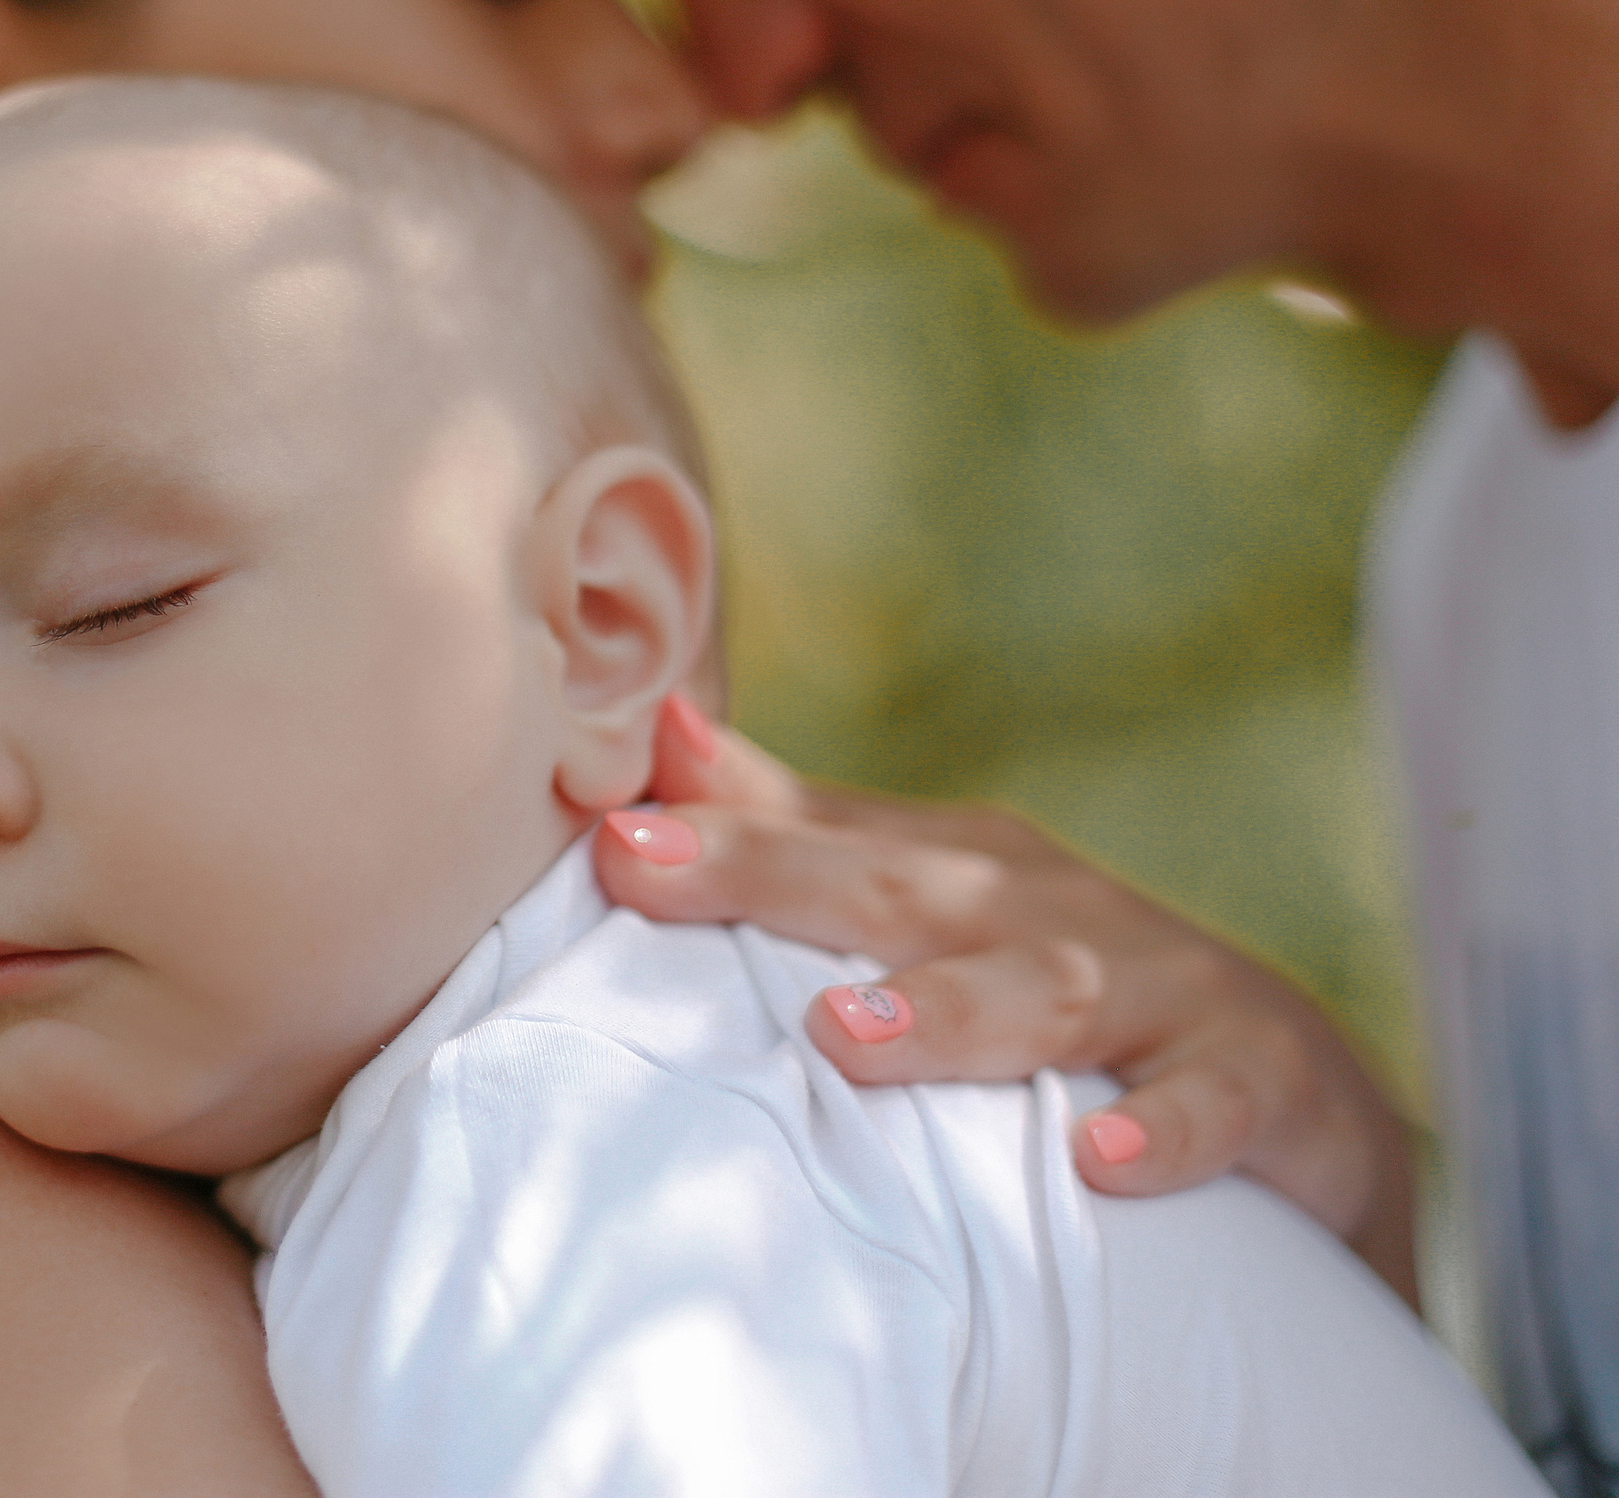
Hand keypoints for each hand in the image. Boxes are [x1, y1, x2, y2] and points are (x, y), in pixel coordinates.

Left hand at [595, 697, 1419, 1304]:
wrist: (1298, 1089)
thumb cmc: (1069, 983)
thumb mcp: (941, 904)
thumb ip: (805, 831)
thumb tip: (664, 741)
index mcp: (963, 870)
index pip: (821, 838)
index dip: (714, 830)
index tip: (604, 835)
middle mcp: (1048, 911)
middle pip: (904, 890)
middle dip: (775, 876)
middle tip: (652, 871)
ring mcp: (1161, 990)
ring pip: (1048, 992)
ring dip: (949, 1011)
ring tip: (844, 1037)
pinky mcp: (1261, 1081)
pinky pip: (1215, 1104)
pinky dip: (1163, 1128)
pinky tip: (1099, 1160)